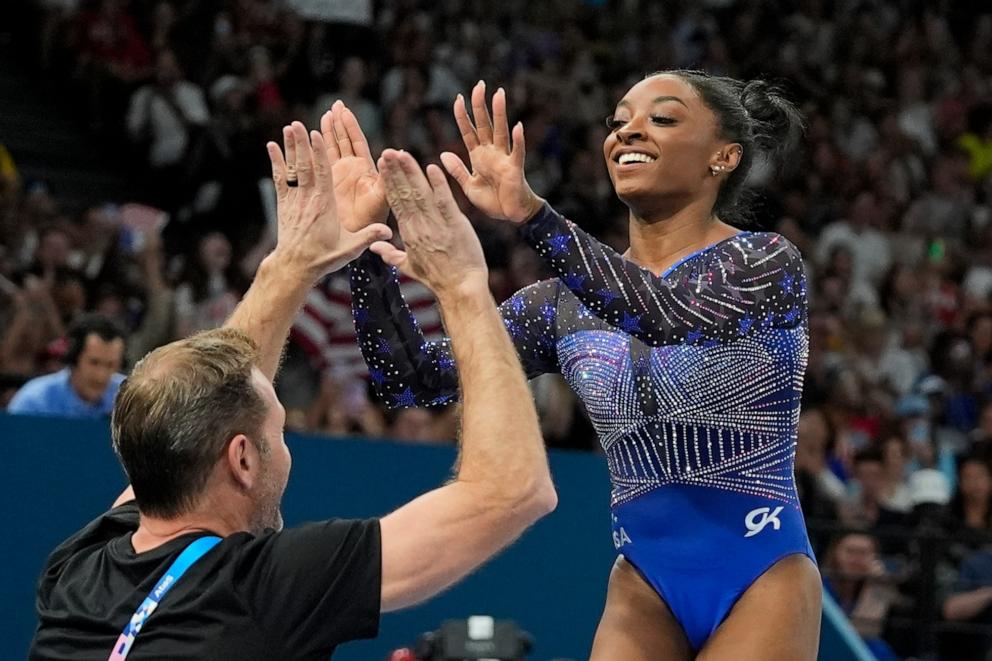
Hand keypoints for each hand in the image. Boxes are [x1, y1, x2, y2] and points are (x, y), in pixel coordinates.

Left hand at [266, 122, 391, 279]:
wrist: (295, 267)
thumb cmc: (324, 257)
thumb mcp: (349, 249)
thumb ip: (368, 236)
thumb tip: (389, 232)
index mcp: (325, 205)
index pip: (322, 174)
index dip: (319, 153)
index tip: (316, 135)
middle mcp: (308, 199)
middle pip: (305, 166)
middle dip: (302, 144)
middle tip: (298, 124)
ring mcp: (294, 200)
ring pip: (292, 168)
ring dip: (290, 147)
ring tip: (289, 127)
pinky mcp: (284, 204)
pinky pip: (280, 179)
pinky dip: (276, 162)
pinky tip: (271, 146)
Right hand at [321, 101, 388, 232]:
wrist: (355, 235)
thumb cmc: (372, 219)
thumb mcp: (383, 197)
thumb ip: (388, 177)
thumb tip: (397, 153)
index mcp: (365, 169)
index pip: (357, 142)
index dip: (350, 126)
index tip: (344, 110)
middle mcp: (352, 169)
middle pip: (344, 140)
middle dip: (339, 122)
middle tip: (335, 104)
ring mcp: (339, 175)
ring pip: (331, 148)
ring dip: (326, 132)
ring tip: (324, 114)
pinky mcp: (326, 182)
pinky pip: (318, 163)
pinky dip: (312, 150)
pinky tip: (303, 138)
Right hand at [370, 149, 487, 296]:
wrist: (459, 289)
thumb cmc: (437, 279)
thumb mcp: (409, 267)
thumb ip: (390, 254)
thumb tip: (374, 246)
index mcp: (408, 233)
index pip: (395, 202)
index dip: (389, 182)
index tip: (382, 164)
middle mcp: (419, 226)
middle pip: (404, 193)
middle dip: (395, 171)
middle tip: (387, 151)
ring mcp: (436, 225)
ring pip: (420, 193)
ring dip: (411, 172)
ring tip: (402, 154)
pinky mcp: (454, 224)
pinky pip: (444, 201)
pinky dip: (438, 184)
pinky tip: (432, 168)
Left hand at [442, 81, 543, 223]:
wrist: (511, 215)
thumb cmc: (493, 201)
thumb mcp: (469, 186)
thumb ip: (457, 170)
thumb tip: (443, 154)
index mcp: (479, 156)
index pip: (469, 131)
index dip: (462, 116)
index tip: (458, 98)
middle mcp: (491, 153)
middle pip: (484, 125)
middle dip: (481, 106)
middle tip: (479, 85)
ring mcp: (504, 159)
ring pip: (501, 132)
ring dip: (499, 114)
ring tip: (498, 94)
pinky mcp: (515, 169)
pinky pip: (517, 152)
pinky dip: (518, 140)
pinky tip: (517, 126)